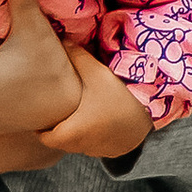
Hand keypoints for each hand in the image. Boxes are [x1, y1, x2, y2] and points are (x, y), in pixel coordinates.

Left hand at [37, 44, 153, 163]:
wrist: (151, 116)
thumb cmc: (119, 97)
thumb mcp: (96, 73)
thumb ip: (77, 57)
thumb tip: (63, 40)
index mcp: (70, 133)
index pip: (44, 138)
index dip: (40, 127)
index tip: (42, 114)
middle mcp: (81, 146)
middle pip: (60, 142)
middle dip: (56, 128)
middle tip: (57, 110)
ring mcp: (98, 151)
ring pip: (77, 144)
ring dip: (75, 133)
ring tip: (76, 113)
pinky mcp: (112, 151)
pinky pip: (95, 146)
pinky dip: (92, 136)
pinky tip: (97, 120)